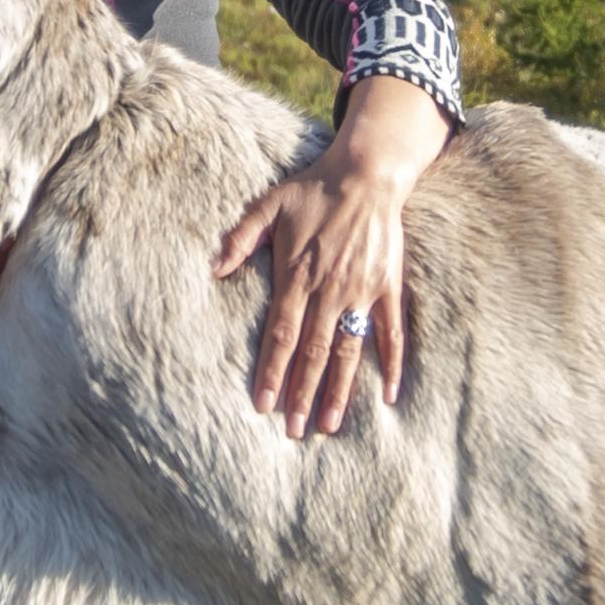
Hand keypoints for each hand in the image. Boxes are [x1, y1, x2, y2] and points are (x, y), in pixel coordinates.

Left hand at [216, 76, 449, 438]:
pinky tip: (388, 396)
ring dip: (340, 390)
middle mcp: (330, 289)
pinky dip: (391, 365)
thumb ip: (240, 239)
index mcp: (298, 275)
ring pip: (349, 351)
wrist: (367, 174)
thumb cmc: (313, 190)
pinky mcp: (388, 287)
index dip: (272, 370)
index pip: (282, 334)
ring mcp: (362, 291)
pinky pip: (391, 332)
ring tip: (330, 425)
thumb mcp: (268, 205)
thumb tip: (214, 269)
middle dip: (302, 393)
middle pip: (314, 352)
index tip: (263, 403)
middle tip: (294, 430)